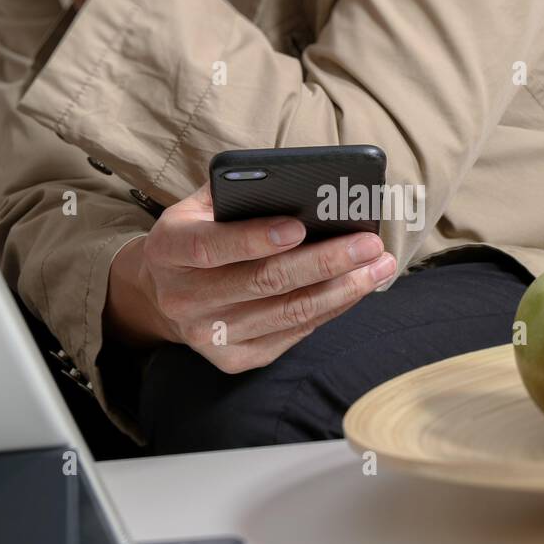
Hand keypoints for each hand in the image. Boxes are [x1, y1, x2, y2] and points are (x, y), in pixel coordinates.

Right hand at [105, 186, 397, 372]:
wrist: (164, 292)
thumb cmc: (198, 234)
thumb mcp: (200, 206)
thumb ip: (239, 192)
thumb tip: (302, 184)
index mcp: (168, 250)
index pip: (211, 247)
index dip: (255, 238)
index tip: (300, 226)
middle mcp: (183, 298)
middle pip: (263, 283)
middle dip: (325, 261)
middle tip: (369, 243)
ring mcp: (208, 335)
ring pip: (287, 313)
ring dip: (342, 290)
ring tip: (379, 266)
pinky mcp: (233, 359)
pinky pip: (292, 334)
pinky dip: (330, 310)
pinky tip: (355, 289)